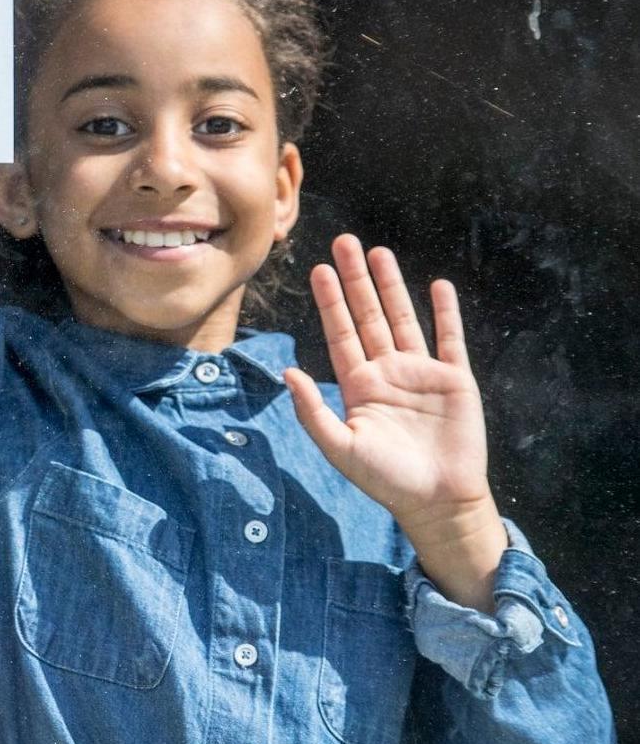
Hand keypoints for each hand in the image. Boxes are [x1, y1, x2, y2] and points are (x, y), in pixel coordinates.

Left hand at [284, 235, 505, 610]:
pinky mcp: (455, 381)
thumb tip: (288, 372)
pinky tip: (438, 286)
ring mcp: (421, 373)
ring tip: (379, 252)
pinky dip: (446, 313)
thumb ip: (313, 410)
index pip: (340, 332)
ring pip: (405, 318)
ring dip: (392, 286)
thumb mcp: (341, 447)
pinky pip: (450, 339)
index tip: (318, 269)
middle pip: (369, 315)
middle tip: (344, 242)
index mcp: (358, 384)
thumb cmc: (385, 480)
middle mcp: (387, 372)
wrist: (437, 501)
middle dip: (356, 280)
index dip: (329, 301)